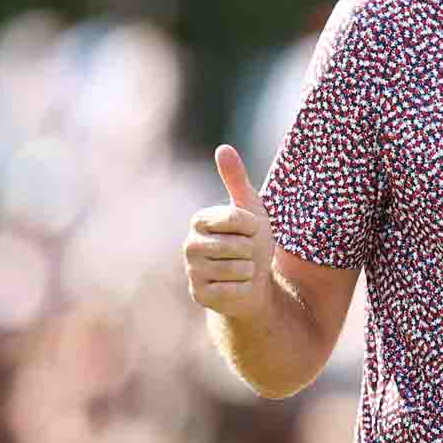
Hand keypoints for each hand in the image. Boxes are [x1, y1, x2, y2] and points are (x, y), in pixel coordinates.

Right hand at [184, 145, 275, 320]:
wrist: (252, 282)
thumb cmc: (252, 242)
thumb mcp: (250, 208)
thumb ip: (236, 179)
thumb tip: (222, 147)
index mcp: (200, 220)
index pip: (236, 218)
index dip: (253, 226)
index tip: (251, 230)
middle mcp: (189, 244)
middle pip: (237, 245)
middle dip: (252, 251)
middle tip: (246, 254)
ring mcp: (192, 271)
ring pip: (237, 268)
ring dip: (249, 270)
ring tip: (242, 269)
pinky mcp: (199, 295)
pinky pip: (234, 290)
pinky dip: (244, 289)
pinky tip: (237, 287)